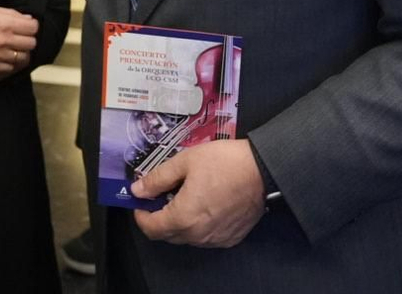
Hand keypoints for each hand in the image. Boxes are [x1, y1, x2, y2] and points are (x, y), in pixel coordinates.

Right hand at [0, 5, 37, 71]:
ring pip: (23, 57)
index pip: (33, 28)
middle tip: (20, 37)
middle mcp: (4, 39)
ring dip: (20, 51)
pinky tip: (3, 55)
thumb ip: (10, 14)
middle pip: (31, 43)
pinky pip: (9, 67)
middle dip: (27, 39)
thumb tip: (27, 19)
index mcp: (5, 23)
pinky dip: (9, 62)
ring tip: (12, 47)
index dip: (32, 26)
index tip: (27, 26)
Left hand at [132, 139, 267, 247]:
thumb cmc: (224, 163)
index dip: (141, 215)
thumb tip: (138, 190)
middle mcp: (198, 235)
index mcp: (183, 218)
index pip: (151, 228)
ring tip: (185, 197)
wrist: (262, 169)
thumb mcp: (185, 162)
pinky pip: (206, 237)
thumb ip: (158, 178)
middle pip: (167, 235)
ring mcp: (216, 239)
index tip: (141, 202)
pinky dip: (199, 225)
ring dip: (179, 222)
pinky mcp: (231, 237)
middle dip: (159, 218)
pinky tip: (205, 205)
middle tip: (161, 195)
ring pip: (187, 237)